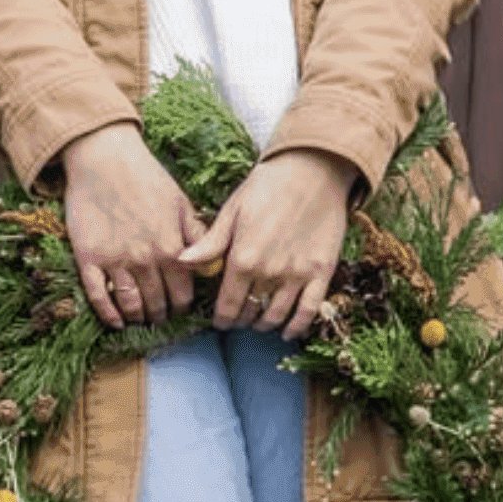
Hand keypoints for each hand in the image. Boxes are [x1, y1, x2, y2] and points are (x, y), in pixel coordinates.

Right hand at [59, 123, 209, 328]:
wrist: (105, 159)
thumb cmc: (146, 177)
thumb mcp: (180, 202)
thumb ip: (196, 235)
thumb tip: (209, 262)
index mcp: (172, 248)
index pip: (182, 294)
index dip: (182, 306)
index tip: (179, 309)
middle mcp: (146, 260)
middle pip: (157, 304)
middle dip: (161, 315)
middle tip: (160, 318)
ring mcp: (116, 261)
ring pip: (130, 305)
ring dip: (138, 318)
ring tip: (140, 320)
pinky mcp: (89, 259)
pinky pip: (99, 296)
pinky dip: (108, 314)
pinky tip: (116, 322)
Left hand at [181, 150, 360, 338]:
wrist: (313, 169)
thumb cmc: (268, 186)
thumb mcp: (232, 211)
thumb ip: (210, 243)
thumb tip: (181, 262)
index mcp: (243, 260)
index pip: (227, 307)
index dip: (222, 319)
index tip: (220, 320)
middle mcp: (269, 273)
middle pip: (250, 314)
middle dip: (241, 320)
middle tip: (239, 316)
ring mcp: (297, 275)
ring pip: (276, 317)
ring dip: (264, 324)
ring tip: (258, 320)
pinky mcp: (322, 272)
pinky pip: (309, 311)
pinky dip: (297, 327)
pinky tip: (287, 331)